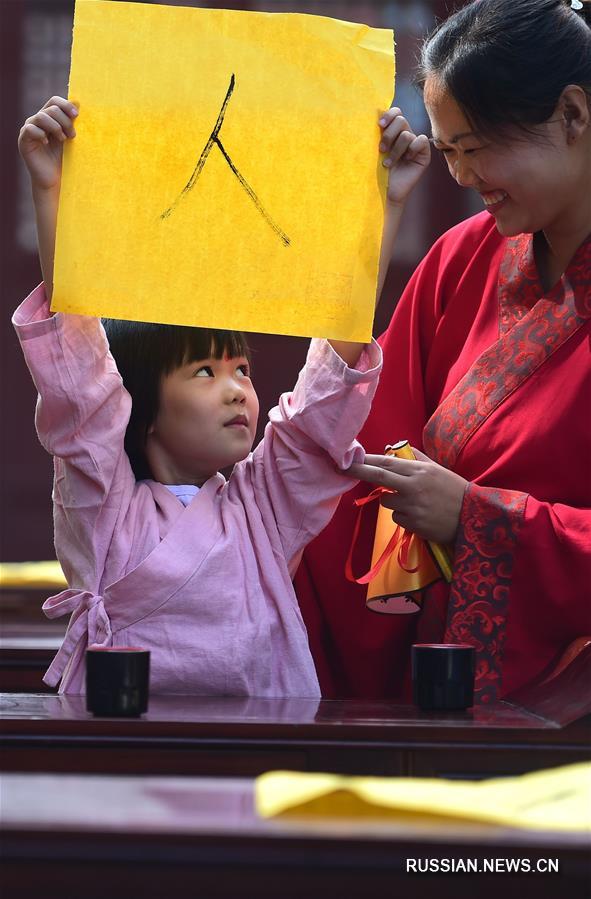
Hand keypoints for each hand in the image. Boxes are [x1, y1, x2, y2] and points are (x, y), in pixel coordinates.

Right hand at [18, 96, 77, 191]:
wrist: (55, 179)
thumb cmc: (64, 159)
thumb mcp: (70, 138)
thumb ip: (71, 121)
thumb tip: (77, 102)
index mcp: (49, 118)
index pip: (54, 101)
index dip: (66, 105)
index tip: (77, 116)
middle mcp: (37, 121)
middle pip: (51, 109)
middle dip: (65, 121)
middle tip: (72, 136)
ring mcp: (29, 129)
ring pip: (41, 116)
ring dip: (55, 127)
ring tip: (62, 139)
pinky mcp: (23, 140)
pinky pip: (30, 129)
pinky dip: (41, 134)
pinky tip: (47, 143)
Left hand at [345, 447, 466, 543]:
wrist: (473, 517)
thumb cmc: (454, 491)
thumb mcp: (437, 470)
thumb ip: (416, 459)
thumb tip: (394, 451)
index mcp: (420, 471)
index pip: (387, 463)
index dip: (367, 460)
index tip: (351, 457)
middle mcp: (413, 486)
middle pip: (379, 477)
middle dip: (358, 471)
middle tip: (341, 467)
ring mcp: (412, 506)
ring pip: (386, 502)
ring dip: (393, 502)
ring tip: (415, 503)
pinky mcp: (413, 524)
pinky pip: (397, 518)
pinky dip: (404, 516)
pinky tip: (420, 516)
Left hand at [378, 108, 430, 205]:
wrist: (386, 192)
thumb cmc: (378, 173)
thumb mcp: (375, 152)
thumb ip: (377, 135)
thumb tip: (372, 117)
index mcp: (393, 132)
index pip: (396, 112)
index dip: (388, 115)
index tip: (379, 125)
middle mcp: (405, 135)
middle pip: (400, 120)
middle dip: (389, 135)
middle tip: (381, 150)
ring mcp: (415, 144)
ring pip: (406, 134)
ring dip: (395, 150)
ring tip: (388, 163)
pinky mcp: (424, 154)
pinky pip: (421, 141)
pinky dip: (412, 149)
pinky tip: (406, 160)